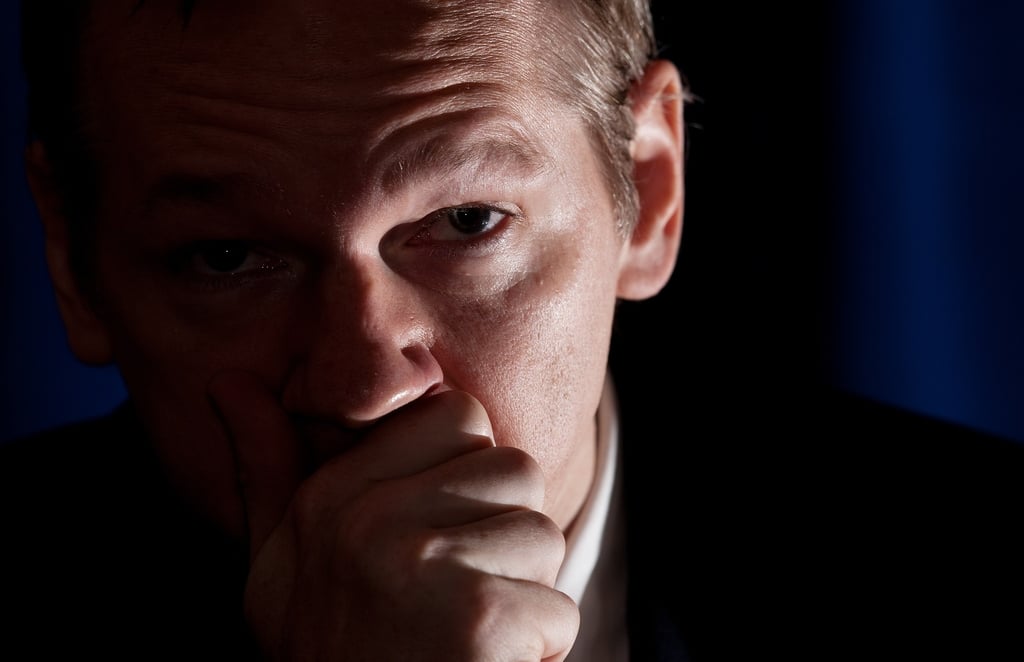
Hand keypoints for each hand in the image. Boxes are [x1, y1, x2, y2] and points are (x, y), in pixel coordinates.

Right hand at [209, 372, 579, 660]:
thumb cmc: (325, 649)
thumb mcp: (278, 561)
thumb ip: (267, 466)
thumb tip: (228, 380)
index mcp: (334, 495)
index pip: (459, 415)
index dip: (468, 470)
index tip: (441, 529)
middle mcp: (373, 520)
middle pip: (514, 469)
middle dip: (505, 532)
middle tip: (458, 591)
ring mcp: (424, 566)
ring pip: (542, 535)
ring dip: (525, 592)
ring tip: (467, 631)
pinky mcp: (477, 619)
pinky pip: (556, 608)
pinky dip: (538, 649)